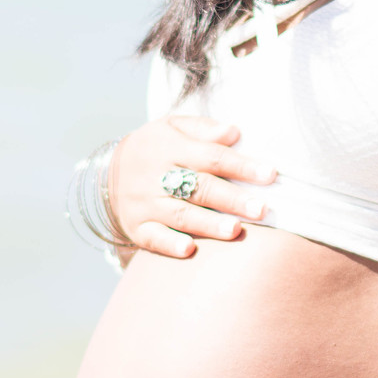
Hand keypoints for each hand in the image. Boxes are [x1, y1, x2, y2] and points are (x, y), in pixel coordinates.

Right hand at [110, 116, 275, 258]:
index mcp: (168, 146)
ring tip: (235, 230)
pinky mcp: (136, 227)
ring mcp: (144, 203)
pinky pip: (152, 238)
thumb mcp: (173, 127)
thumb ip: (203, 129)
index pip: (211, 156)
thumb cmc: (155, 148)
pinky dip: (170, 245)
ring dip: (208, 224)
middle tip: (261, 209)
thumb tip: (234, 132)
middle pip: (198, 187)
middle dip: (231, 199)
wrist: (107, 172)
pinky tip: (190, 250)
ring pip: (179, 214)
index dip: (241, 166)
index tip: (270, 175)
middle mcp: (155, 176)